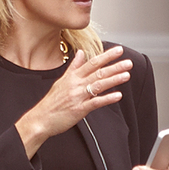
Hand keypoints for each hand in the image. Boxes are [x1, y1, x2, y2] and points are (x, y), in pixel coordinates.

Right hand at [14, 49, 131, 155]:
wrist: (40, 119)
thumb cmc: (51, 102)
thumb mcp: (61, 80)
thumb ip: (74, 66)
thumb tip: (81, 53)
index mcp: (72, 76)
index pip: (92, 62)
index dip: (106, 56)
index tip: (119, 50)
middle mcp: (76, 84)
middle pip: (98, 73)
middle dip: (114, 67)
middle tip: (128, 62)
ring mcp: (78, 97)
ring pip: (98, 85)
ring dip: (113, 80)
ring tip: (126, 75)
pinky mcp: (79, 110)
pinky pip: (95, 103)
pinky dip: (107, 99)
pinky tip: (117, 96)